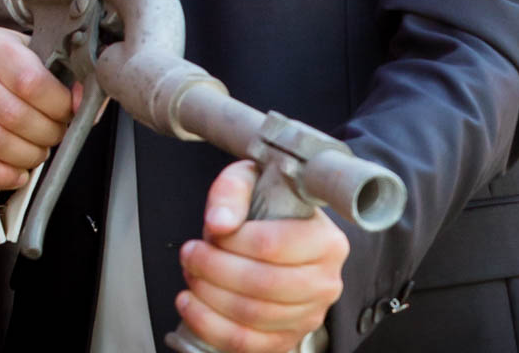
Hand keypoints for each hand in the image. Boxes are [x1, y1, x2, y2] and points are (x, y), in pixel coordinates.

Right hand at [0, 26, 74, 189]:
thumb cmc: (7, 70)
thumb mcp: (38, 59)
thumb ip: (66, 77)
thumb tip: (84, 102)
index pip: (30, 82)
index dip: (58, 106)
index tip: (69, 113)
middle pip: (12, 115)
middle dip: (45, 134)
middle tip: (54, 136)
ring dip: (25, 155)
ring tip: (36, 152)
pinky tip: (15, 173)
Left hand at [174, 160, 349, 352]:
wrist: (281, 239)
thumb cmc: (269, 210)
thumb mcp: (251, 181)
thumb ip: (232, 192)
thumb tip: (219, 222)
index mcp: (328, 242)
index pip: (274, 245)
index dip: (233, 242)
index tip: (210, 232)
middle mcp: (325, 282)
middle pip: (262, 284)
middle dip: (214, 269)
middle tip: (190, 253)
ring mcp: (309, 315)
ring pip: (251, 315)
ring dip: (208, 296)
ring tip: (190, 274)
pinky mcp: (286, 339)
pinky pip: (244, 342)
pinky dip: (209, 325)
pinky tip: (191, 304)